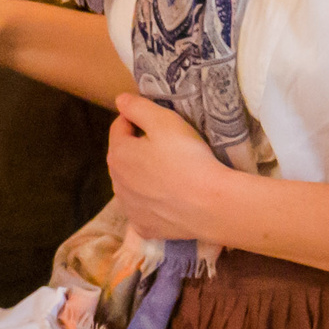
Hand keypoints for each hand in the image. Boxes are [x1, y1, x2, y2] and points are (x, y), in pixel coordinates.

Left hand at [106, 94, 228, 241]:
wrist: (212, 205)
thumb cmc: (188, 158)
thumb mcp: (165, 121)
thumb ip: (138, 107)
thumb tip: (120, 100)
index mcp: (118, 154)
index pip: (119, 127)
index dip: (136, 119)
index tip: (156, 120)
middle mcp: (116, 183)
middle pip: (124, 157)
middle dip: (138, 149)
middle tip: (167, 147)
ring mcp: (129, 209)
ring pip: (132, 184)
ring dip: (143, 176)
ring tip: (170, 172)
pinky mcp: (144, 228)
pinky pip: (143, 210)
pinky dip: (152, 203)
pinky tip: (169, 198)